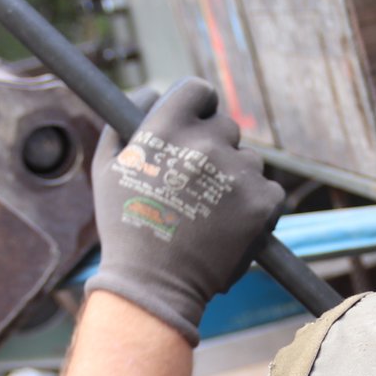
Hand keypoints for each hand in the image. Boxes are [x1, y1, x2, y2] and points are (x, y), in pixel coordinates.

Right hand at [87, 78, 282, 344]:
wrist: (154, 285)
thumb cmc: (126, 227)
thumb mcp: (106, 168)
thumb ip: (124, 121)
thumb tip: (150, 92)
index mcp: (166, 128)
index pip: (198, 90)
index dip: (198, 107)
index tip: (195, 125)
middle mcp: (206, 144)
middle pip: (226, 126)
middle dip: (215, 148)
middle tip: (197, 183)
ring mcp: (239, 173)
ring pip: (249, 161)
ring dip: (235, 178)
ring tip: (210, 213)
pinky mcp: (264, 202)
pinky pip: (269, 190)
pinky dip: (256, 205)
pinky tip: (231, 225)